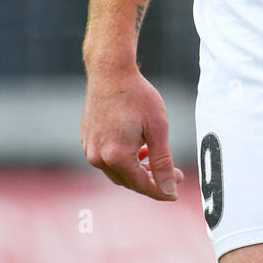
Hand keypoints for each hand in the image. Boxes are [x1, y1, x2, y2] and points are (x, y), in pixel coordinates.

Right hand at [81, 61, 184, 200]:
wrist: (110, 71)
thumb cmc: (137, 96)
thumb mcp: (158, 128)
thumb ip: (163, 162)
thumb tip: (169, 189)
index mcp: (116, 156)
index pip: (142, 185)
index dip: (161, 190)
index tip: (176, 191)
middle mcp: (98, 157)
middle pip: (128, 181)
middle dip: (150, 180)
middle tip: (172, 174)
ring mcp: (89, 148)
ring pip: (117, 171)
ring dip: (136, 170)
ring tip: (154, 157)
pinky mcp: (87, 139)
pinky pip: (107, 159)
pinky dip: (124, 159)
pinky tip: (138, 147)